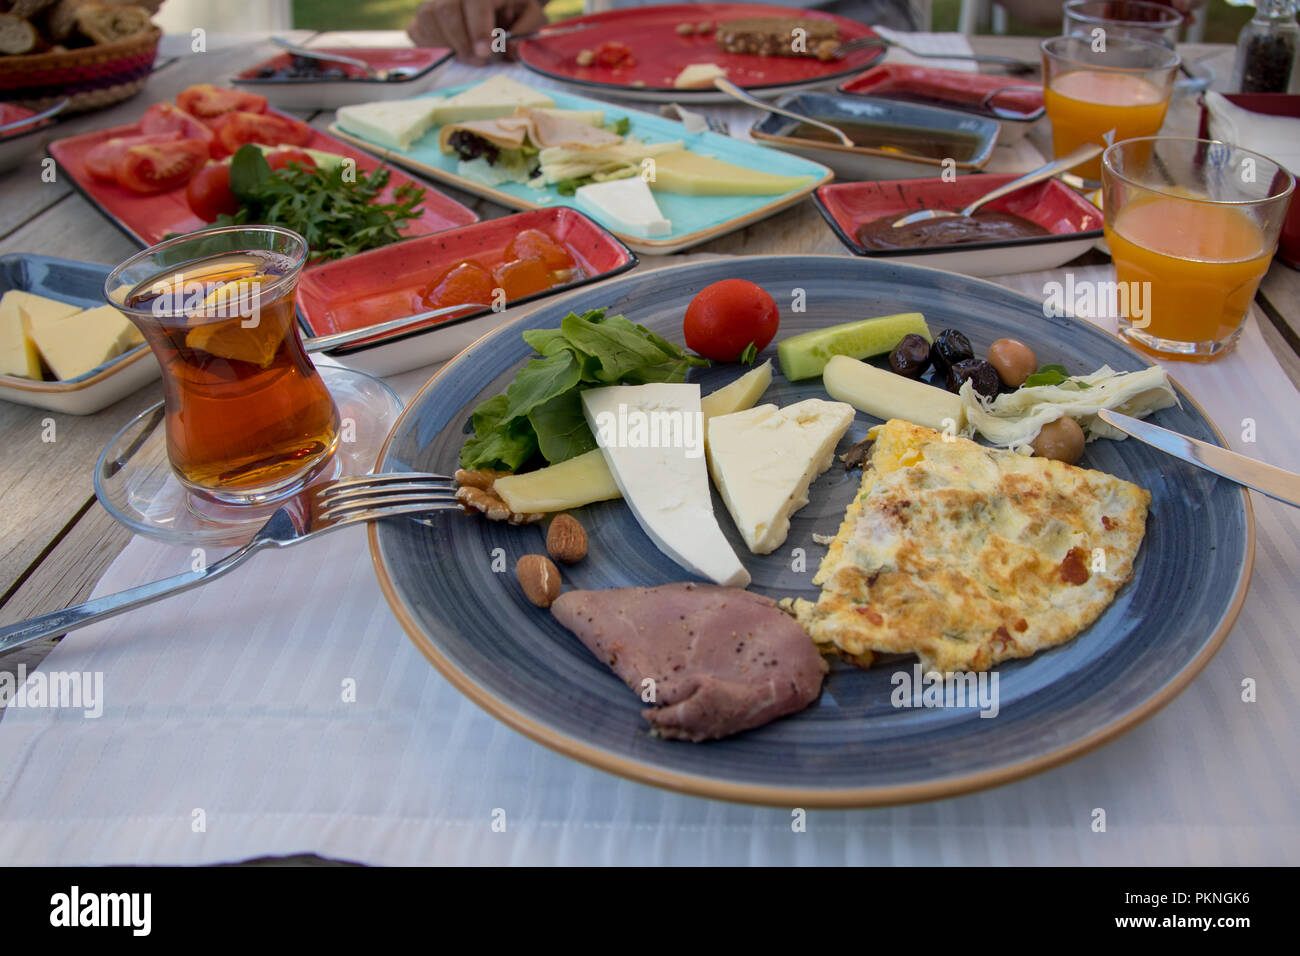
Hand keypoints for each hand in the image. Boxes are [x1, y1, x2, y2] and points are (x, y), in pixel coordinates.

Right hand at [407, 0, 547, 63]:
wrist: (501, 4)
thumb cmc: (517, 10)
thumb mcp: (531, 16)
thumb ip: (526, 30)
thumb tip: (508, 49)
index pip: (476, 0)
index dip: (478, 28)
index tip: (484, 52)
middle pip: (446, 10)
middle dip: (463, 42)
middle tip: (480, 60)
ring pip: (429, 18)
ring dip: (449, 45)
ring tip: (469, 56)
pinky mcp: (424, 15)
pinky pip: (417, 29)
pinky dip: (433, 46)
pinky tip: (453, 51)